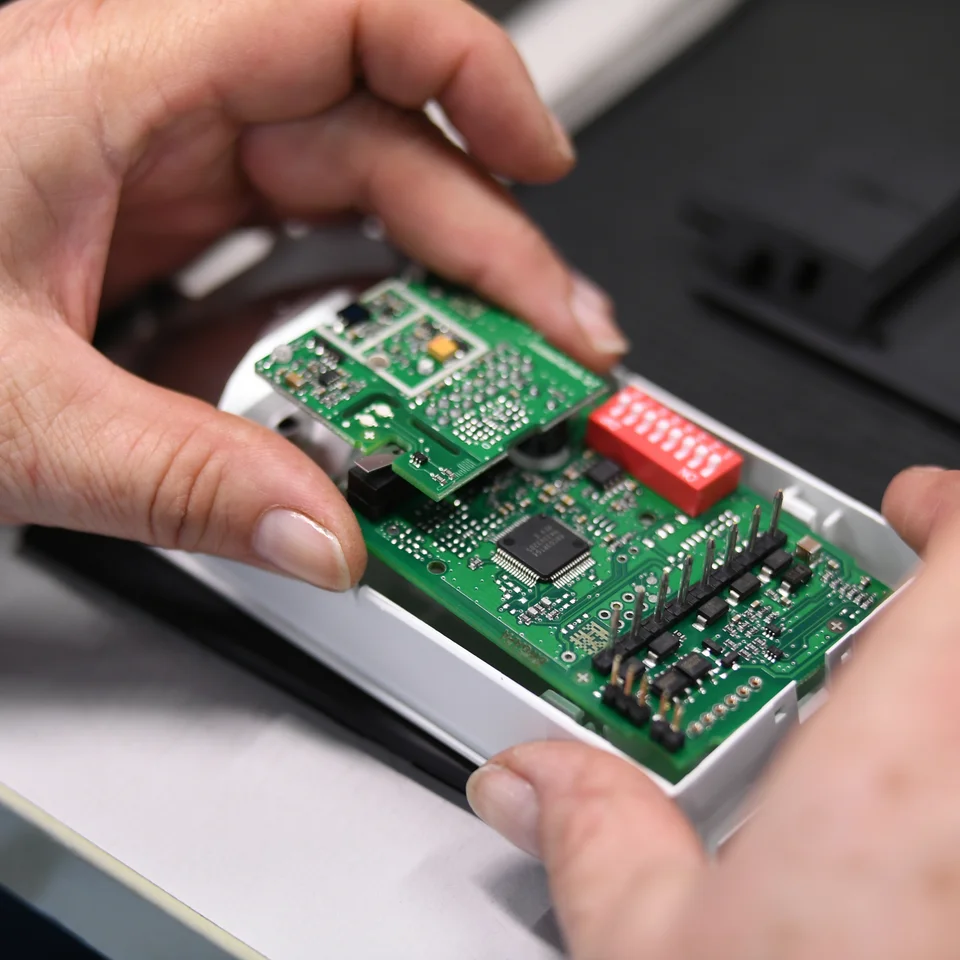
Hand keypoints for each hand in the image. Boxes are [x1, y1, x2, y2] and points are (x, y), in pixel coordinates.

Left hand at [0, 0, 625, 587]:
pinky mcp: (146, 243)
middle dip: (481, 243)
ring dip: (428, 289)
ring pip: (339, 205)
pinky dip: (340, 322)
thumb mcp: (9, 412)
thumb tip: (322, 537)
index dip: (471, 73)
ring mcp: (151, 183)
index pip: (344, 18)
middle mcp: (146, 117)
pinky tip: (377, 378)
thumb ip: (180, 479)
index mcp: (110, 87)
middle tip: (546, 341)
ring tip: (490, 367)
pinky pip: (278, 262)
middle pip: (372, 143)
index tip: (543, 161)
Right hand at [468, 466, 958, 959]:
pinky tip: (897, 825)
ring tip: (871, 714)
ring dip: (936, 683)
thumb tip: (529, 776)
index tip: (901, 506)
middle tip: (869, 614)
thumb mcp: (653, 952)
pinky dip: (944, 763)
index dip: (943, 507)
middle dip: (932, 602)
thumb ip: (593, 838)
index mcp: (891, 773)